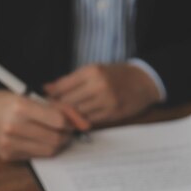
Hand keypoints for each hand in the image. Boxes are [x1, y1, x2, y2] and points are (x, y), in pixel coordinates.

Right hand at [0, 90, 82, 160]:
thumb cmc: (8, 103)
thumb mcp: (30, 97)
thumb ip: (58, 108)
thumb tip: (84, 124)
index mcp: (20, 107)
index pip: (58, 121)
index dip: (68, 123)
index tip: (69, 123)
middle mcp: (13, 126)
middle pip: (55, 139)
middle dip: (66, 136)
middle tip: (66, 132)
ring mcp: (9, 143)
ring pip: (49, 151)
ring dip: (58, 145)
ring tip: (55, 136)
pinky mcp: (8, 155)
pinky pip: (37, 156)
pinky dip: (43, 149)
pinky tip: (40, 141)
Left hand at [44, 63, 160, 125]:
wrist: (144, 82)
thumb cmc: (117, 75)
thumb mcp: (95, 70)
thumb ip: (72, 80)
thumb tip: (48, 89)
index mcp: (91, 72)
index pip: (63, 86)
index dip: (51, 95)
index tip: (46, 99)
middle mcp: (98, 86)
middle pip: (68, 101)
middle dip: (58, 107)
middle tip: (51, 111)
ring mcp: (106, 102)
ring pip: (78, 113)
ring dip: (69, 116)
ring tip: (64, 116)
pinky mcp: (112, 114)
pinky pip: (90, 120)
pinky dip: (82, 120)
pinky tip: (79, 119)